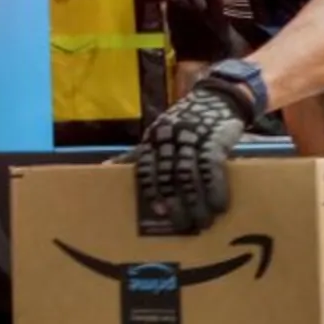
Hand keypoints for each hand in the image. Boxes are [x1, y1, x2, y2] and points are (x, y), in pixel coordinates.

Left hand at [134, 78, 260, 232]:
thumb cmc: (183, 123)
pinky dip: (216, 188)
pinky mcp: (214, 139)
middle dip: (176, 203)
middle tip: (184, 226)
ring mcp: (191, 137)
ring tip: (203, 222)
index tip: (159, 212)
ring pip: (189, 174)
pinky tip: (219, 206)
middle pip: (169, 175)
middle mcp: (168, 138)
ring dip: (197, 201)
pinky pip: (212, 168)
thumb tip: (105, 168)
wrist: (217, 98)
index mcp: (152, 139)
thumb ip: (136, 154)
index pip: (146, 167)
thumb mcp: (156, 134)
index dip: (152, 190)